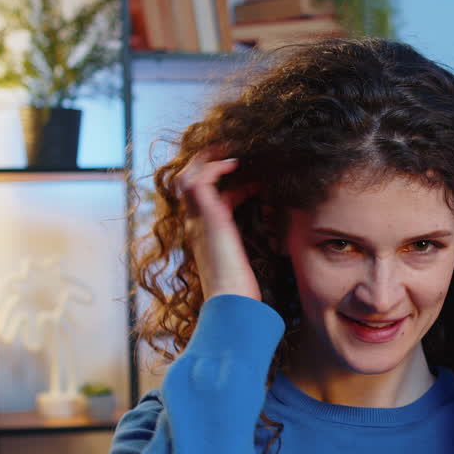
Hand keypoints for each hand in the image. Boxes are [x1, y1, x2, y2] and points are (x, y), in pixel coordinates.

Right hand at [175, 147, 261, 300]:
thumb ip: (247, 248)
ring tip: (230, 151)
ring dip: (207, 160)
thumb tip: (266, 239)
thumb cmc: (240, 291)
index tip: (252, 184)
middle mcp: (195, 225)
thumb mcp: (243, 264)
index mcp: (202, 235)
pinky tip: (234, 164)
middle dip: (206, 165)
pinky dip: (215, 167)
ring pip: (187, 177)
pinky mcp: (208, 217)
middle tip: (231, 154)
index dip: (226, 188)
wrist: (231, 302)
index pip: (204, 201)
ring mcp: (197, 220)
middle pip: (187, 183)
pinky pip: (201, 180)